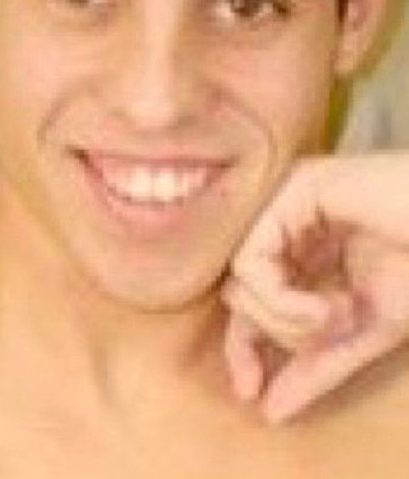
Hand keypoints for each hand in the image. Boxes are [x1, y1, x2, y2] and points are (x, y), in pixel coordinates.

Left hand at [223, 153, 408, 422]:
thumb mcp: (364, 328)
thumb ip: (317, 364)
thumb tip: (269, 412)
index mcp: (300, 246)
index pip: (248, 299)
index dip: (243, 348)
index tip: (253, 394)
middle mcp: (283, 220)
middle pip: (239, 293)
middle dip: (280, 332)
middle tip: (330, 331)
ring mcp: (284, 202)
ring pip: (240, 280)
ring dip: (287, 319)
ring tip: (338, 316)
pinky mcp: (291, 191)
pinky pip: (250, 262)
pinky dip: (282, 300)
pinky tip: (326, 307)